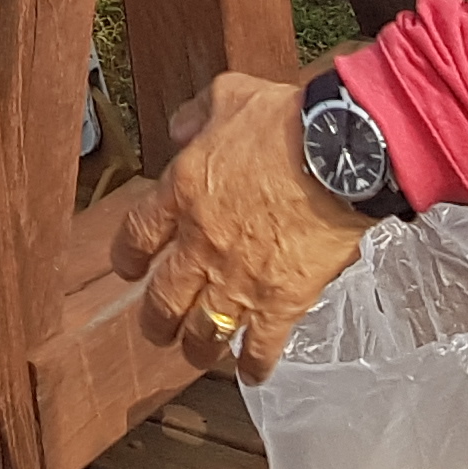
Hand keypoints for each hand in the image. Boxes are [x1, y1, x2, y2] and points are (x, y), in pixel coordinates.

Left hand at [120, 72, 375, 383]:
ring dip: (196, 347)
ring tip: (196, 354)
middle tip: (156, 330)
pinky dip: (255, 365)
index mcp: (183, 191)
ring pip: (204, 331)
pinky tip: (253, 374)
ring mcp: (239, 278)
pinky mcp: (281, 301)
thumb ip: (197, 114)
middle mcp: (202, 243)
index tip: (129, 270)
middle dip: (156, 320)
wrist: (338, 152)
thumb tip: (178, 130)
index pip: (139, 234)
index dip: (129, 256)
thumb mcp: (229, 94)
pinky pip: (261, 346)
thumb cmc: (286, 119)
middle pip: (164, 297)